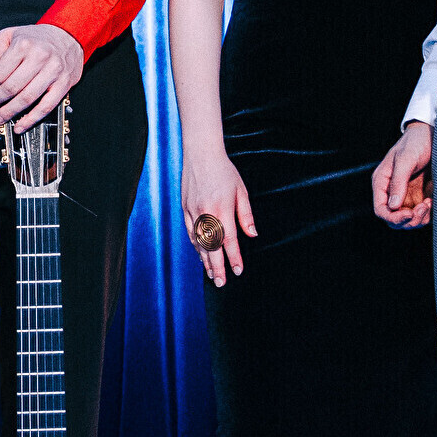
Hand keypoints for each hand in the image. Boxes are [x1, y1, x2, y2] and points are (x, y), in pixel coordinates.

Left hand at [0, 22, 83, 131]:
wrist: (68, 36)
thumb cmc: (38, 38)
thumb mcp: (11, 33)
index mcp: (23, 45)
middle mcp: (39, 58)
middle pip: (11, 87)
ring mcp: (53, 72)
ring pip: (26, 99)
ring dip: (9, 112)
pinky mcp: (64, 84)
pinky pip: (46, 106)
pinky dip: (32, 119)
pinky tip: (21, 125)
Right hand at [179, 148, 254, 285]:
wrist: (201, 154)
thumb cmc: (224, 171)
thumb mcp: (241, 191)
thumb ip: (246, 215)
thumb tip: (252, 234)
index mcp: (222, 208)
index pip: (229, 239)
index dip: (234, 257)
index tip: (238, 270)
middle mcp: (206, 212)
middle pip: (211, 246)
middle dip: (217, 267)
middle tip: (222, 283)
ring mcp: (193, 211)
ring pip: (199, 242)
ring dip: (205, 260)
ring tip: (212, 274)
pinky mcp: (185, 209)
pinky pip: (191, 233)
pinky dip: (196, 246)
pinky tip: (201, 255)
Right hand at [371, 121, 433, 228]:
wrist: (433, 135)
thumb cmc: (416, 142)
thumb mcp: (406, 159)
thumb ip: (398, 182)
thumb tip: (393, 206)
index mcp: (382, 183)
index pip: (381, 210)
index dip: (393, 217)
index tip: (409, 214)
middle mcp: (392, 192)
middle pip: (393, 220)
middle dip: (408, 220)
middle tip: (423, 207)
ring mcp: (406, 196)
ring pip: (408, 221)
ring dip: (419, 218)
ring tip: (428, 203)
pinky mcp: (420, 197)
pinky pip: (421, 216)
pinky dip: (427, 214)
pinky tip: (431, 201)